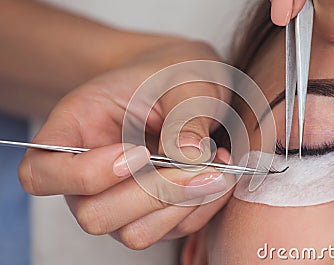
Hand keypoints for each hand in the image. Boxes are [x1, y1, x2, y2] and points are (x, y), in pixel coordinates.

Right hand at [18, 39, 233, 249]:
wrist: (188, 86)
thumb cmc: (175, 75)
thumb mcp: (184, 80)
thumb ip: (186, 115)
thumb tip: (191, 157)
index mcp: (76, 127)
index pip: (41, 173)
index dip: (87, 175)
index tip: (138, 150)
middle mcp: (89, 173)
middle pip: (93, 214)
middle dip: (153, 193)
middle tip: (200, 163)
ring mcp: (118, 198)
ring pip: (133, 234)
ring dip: (181, 205)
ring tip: (216, 168)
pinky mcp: (150, 212)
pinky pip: (169, 231)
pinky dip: (200, 209)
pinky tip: (217, 177)